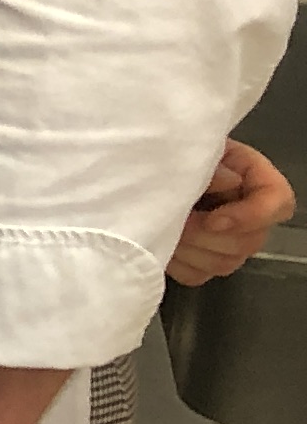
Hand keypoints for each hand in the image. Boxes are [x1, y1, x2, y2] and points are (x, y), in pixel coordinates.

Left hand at [166, 138, 290, 283]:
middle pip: (248, 242)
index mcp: (254, 178)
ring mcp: (227, 243)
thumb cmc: (172, 154)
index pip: (279, 202)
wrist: (145, 168)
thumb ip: (211, 164)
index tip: (214, 219)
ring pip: (223, 263)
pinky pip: (196, 275)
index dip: (251, 216)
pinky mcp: (202, 262)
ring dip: (188, 248)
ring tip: (161, 225)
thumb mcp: (191, 148)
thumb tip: (228, 181)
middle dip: (205, 235)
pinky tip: (160, 241)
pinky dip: (175, 262)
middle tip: (174, 219)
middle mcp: (249, 216)